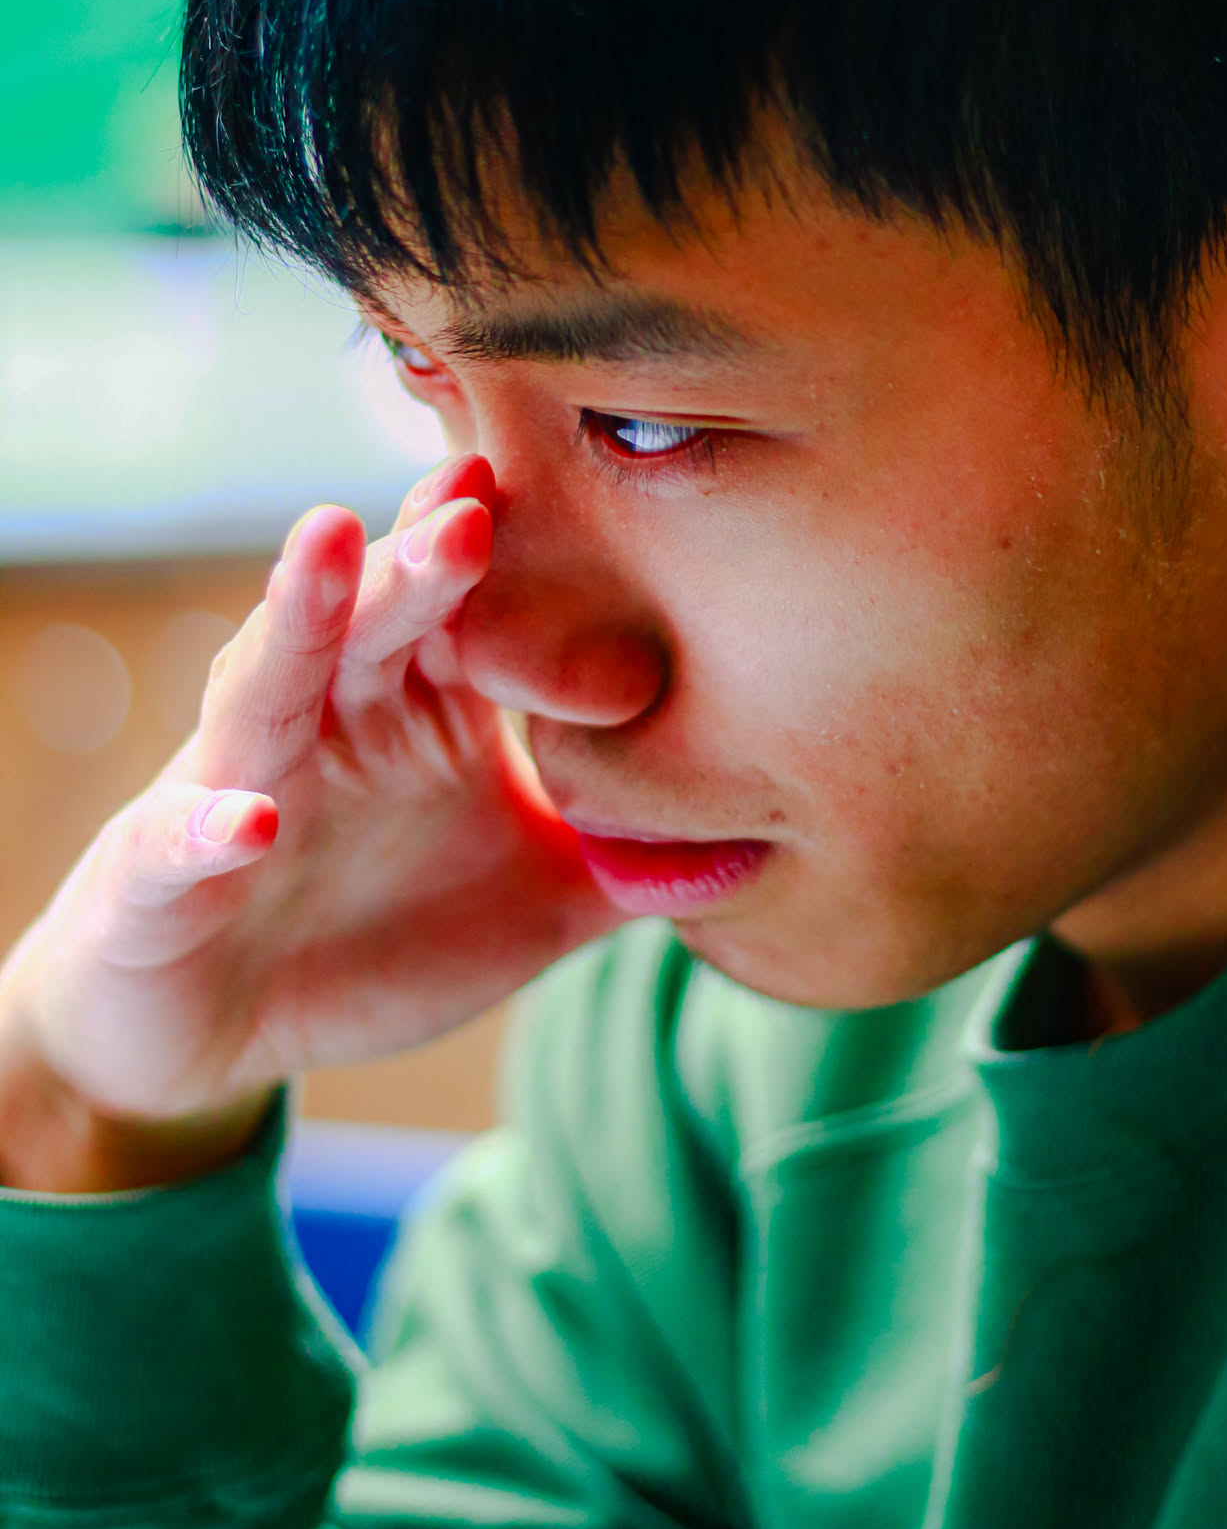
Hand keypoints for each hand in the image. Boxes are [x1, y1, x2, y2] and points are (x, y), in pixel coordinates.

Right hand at [0, 456, 622, 1168]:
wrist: (214, 1029)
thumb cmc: (376, 933)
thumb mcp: (530, 905)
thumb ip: (629, 869)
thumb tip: (766, 849)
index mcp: (420, 705)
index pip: (471, 611)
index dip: (520, 571)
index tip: (594, 513)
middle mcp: (328, 717)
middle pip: (374, 615)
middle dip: (418, 556)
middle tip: (475, 500)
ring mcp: (236, 780)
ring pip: (266, 680)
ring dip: (297, 615)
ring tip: (330, 542)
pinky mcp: (158, 871)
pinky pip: (179, 838)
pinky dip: (209, 826)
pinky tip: (249, 818)